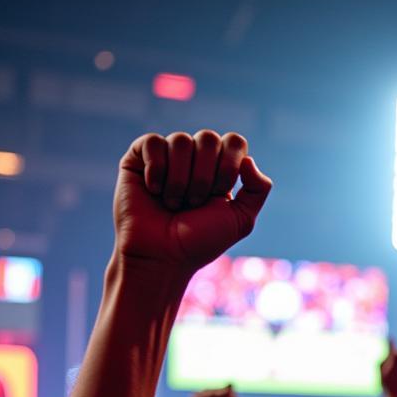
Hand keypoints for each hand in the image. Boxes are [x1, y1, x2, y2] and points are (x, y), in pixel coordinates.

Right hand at [113, 130, 271, 273]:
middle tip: (194, 204)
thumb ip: (258, 189)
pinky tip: (154, 191)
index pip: (234, 142)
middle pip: (209, 138)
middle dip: (205, 177)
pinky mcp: (138, 158)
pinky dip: (157, 171)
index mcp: (220, 168)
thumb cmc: (200, 242)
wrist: (162, 257)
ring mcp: (167, 156)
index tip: (219, 195)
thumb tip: (248, 159)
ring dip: (180, 180)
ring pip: (181, 141)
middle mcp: (194, 158)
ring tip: (173, 204)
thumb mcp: (240, 220)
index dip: (228, 167)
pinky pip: (153, 142)